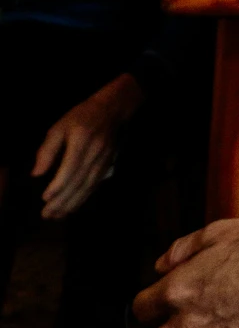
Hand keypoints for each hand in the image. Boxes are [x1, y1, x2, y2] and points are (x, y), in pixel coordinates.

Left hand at [33, 73, 143, 219]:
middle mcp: (94, 154)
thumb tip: (36, 173)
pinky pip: (94, 187)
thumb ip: (47, 149)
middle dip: (62, 201)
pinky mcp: (106, 167)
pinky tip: (71, 208)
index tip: (45, 198)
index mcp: (81, 142)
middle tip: (47, 215)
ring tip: (57, 216)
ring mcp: (103, 162)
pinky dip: (82, 200)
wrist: (112, 111)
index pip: (70, 168)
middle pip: (78, 182)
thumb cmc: (81, 117)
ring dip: (72, 204)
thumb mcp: (59, 127)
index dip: (58, 185)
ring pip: (87, 188)